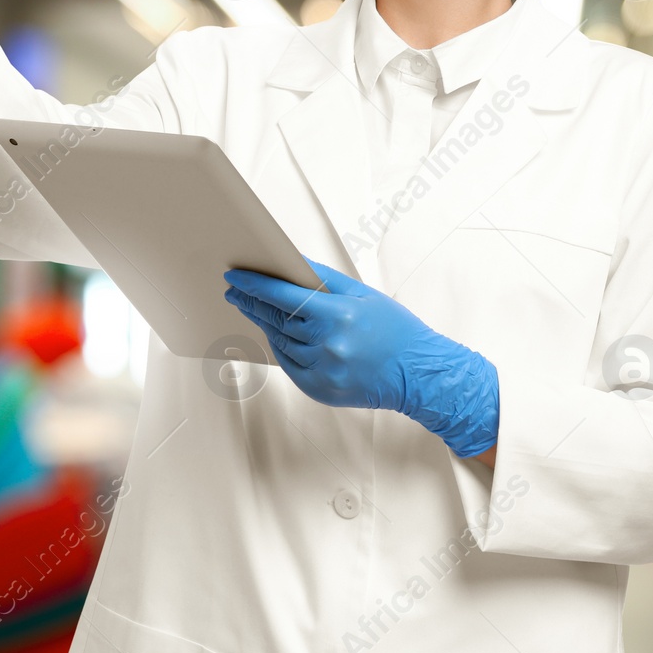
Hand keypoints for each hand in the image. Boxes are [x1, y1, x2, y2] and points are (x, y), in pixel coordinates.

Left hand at [223, 259, 498, 458]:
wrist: (418, 373)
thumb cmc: (394, 329)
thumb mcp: (363, 294)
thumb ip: (324, 279)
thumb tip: (292, 263)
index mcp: (339, 315)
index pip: (284, 296)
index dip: (255, 285)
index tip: (235, 276)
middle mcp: (327, 345)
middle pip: (275, 320)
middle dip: (251, 303)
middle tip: (235, 291)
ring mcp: (322, 370)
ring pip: (279, 342)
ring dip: (264, 324)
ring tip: (253, 309)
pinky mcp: (320, 390)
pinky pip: (289, 365)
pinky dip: (279, 347)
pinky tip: (275, 334)